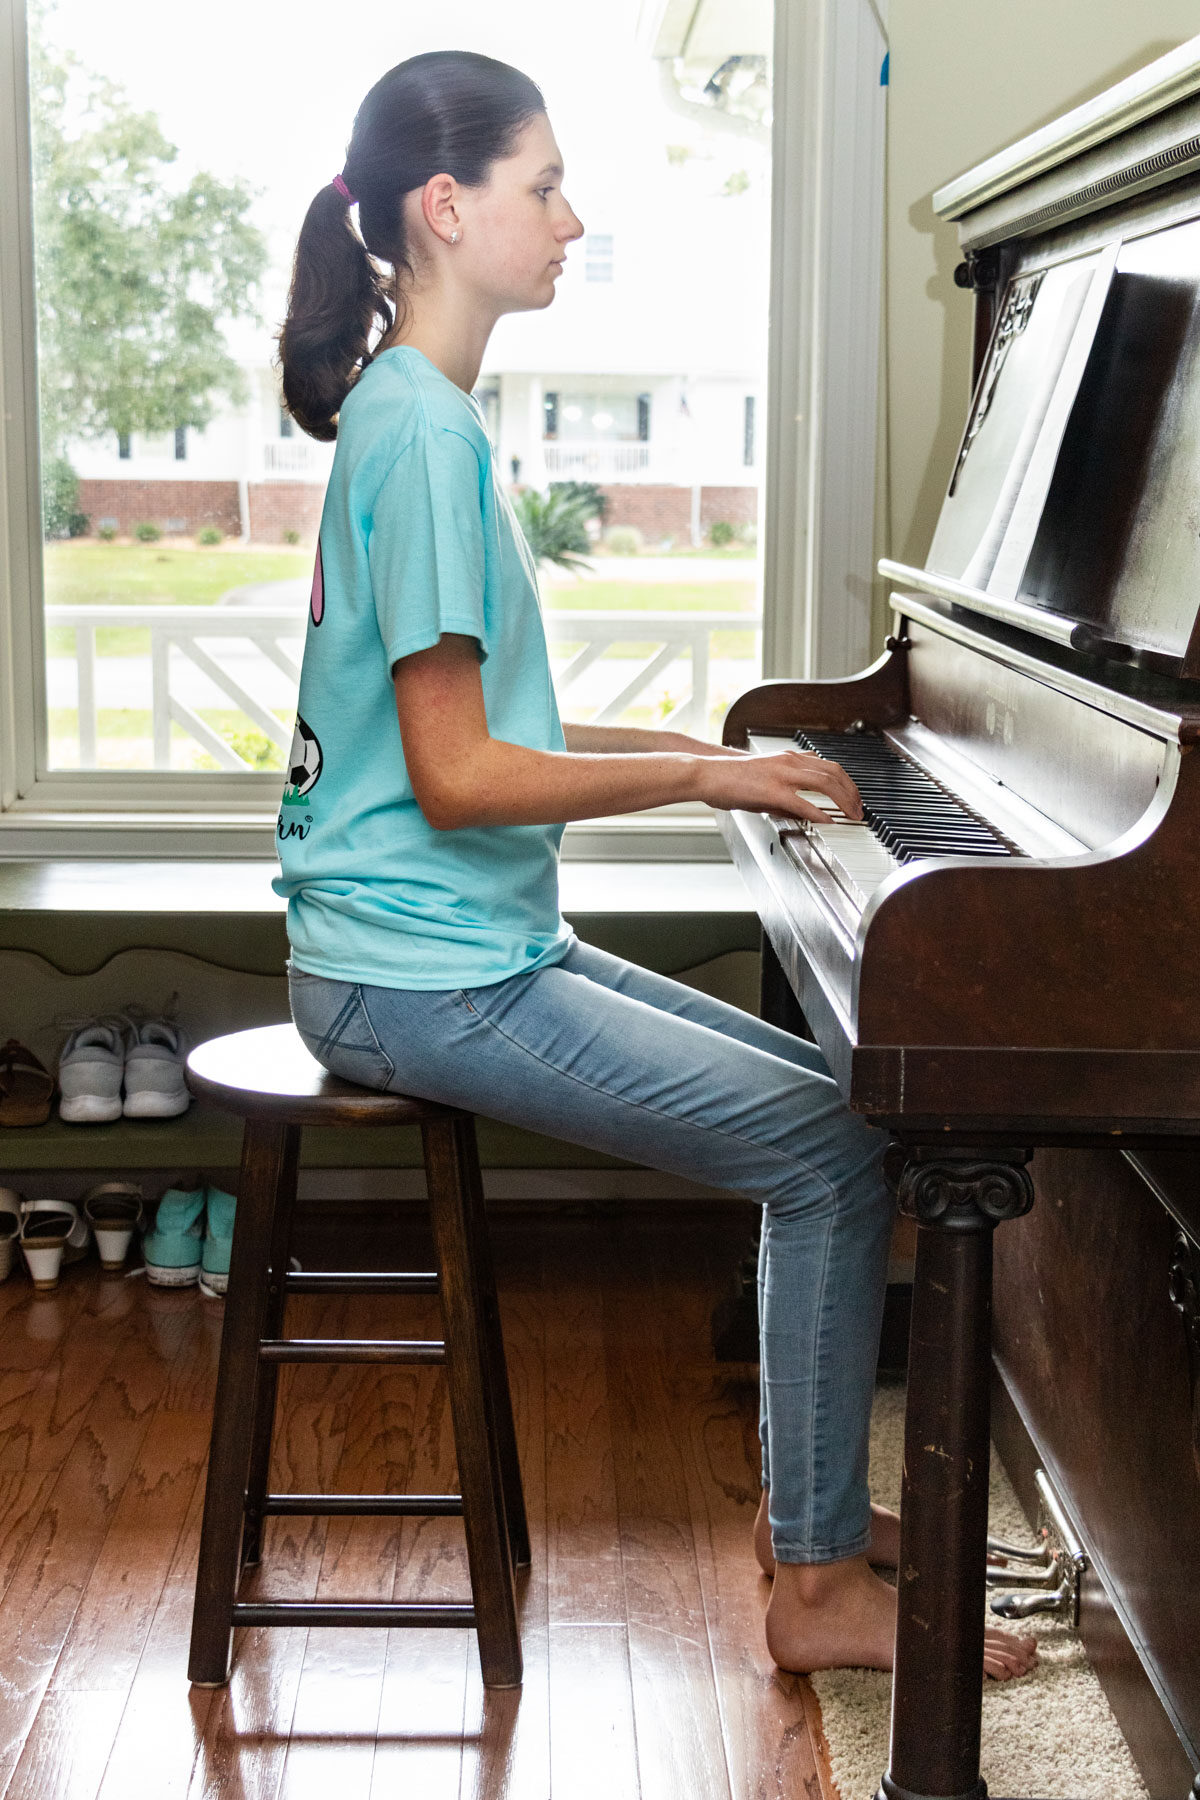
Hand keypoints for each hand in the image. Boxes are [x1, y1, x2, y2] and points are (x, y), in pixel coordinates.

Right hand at [697, 749, 862, 822]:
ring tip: (851, 815)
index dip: (846, 782)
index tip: (853, 796)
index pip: (828, 766)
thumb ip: (785, 794)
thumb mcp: (763, 780)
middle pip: (834, 772)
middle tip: (859, 809)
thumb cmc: (729, 778)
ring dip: (844, 800)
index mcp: (788, 758)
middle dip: (852, 792)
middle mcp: (789, 762)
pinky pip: (804, 804)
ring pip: (825, 784)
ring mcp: (782, 775)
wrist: (707, 773)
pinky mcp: (773, 791)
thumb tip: (801, 812)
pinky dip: (820, 814)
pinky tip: (828, 822)